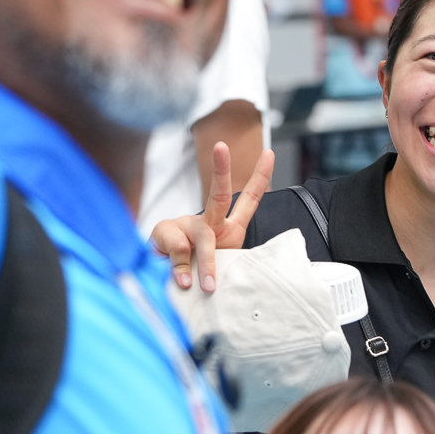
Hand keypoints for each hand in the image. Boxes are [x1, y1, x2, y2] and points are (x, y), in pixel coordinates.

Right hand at [150, 143, 272, 291]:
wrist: (167, 279)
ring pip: (201, 236)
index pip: (248, 200)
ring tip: (206, 286)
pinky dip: (180, 269)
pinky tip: (181, 281)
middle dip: (221, 171)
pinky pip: (177, 249)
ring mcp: (187, 227)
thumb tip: (195, 276)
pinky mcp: (165, 233)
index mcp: (228, 227)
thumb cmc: (201, 276)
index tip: (269, 153)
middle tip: (220, 147)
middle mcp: (209, 223)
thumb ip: (218, 268)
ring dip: (207, 262)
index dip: (259, 177)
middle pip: (218, 196)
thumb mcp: (222, 272)